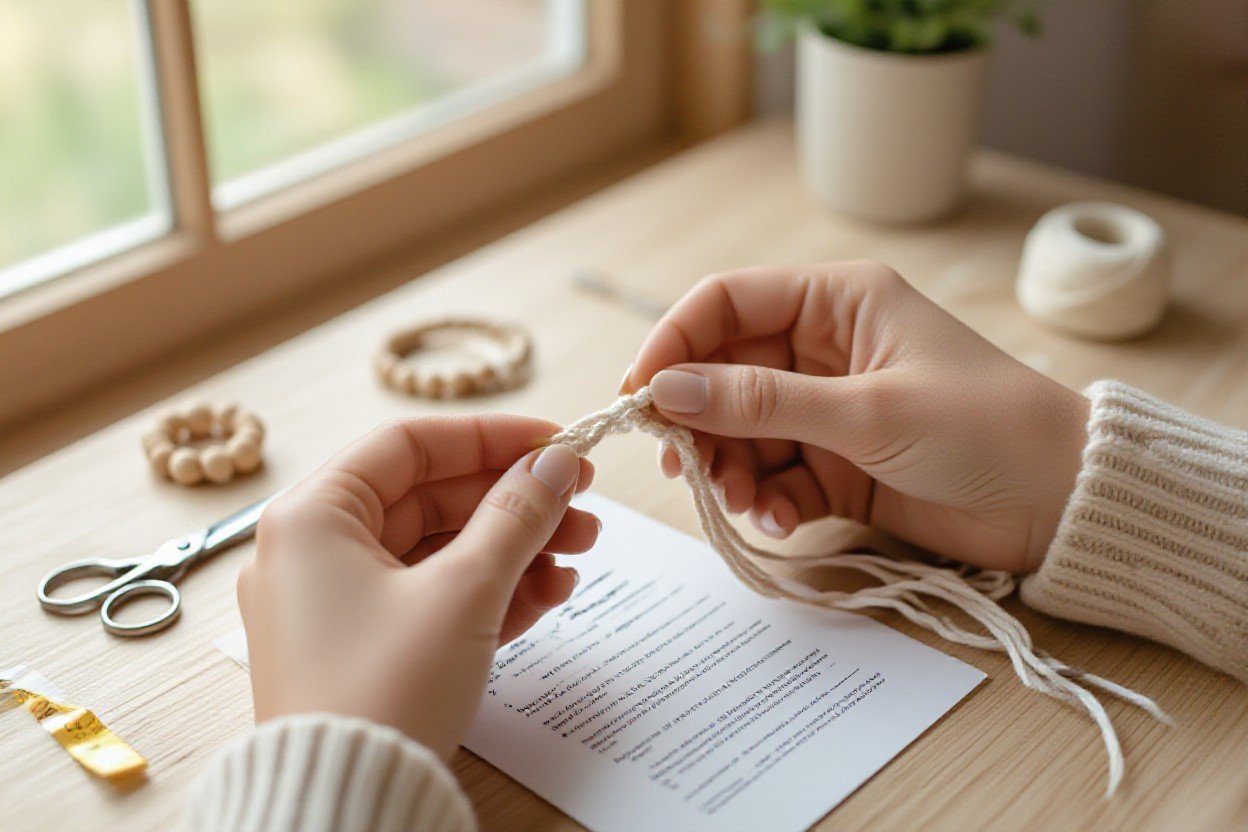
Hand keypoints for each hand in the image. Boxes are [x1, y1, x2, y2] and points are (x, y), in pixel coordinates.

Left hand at [237, 416, 597, 758]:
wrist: (346, 809)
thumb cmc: (383, 691)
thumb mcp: (464, 592)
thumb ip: (516, 517)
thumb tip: (558, 464)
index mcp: (313, 517)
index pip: (409, 445)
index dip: (490, 439)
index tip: (555, 445)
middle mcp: (315, 552)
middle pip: (430, 499)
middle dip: (515, 504)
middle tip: (583, 506)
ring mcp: (337, 605)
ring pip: (438, 552)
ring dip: (512, 549)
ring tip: (580, 555)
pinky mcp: (362, 650)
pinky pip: (431, 599)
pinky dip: (487, 592)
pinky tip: (548, 593)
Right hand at [622, 262, 1087, 572]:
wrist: (1061, 504)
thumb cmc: (984, 428)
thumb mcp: (868, 411)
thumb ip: (763, 402)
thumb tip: (667, 390)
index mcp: (836, 302)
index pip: (726, 303)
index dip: (674, 343)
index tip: (639, 396)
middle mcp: (824, 349)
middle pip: (723, 374)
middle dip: (698, 421)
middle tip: (682, 465)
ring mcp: (828, 410)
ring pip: (741, 431)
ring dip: (729, 469)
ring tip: (742, 502)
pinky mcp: (837, 467)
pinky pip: (774, 476)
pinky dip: (766, 501)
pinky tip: (779, 522)